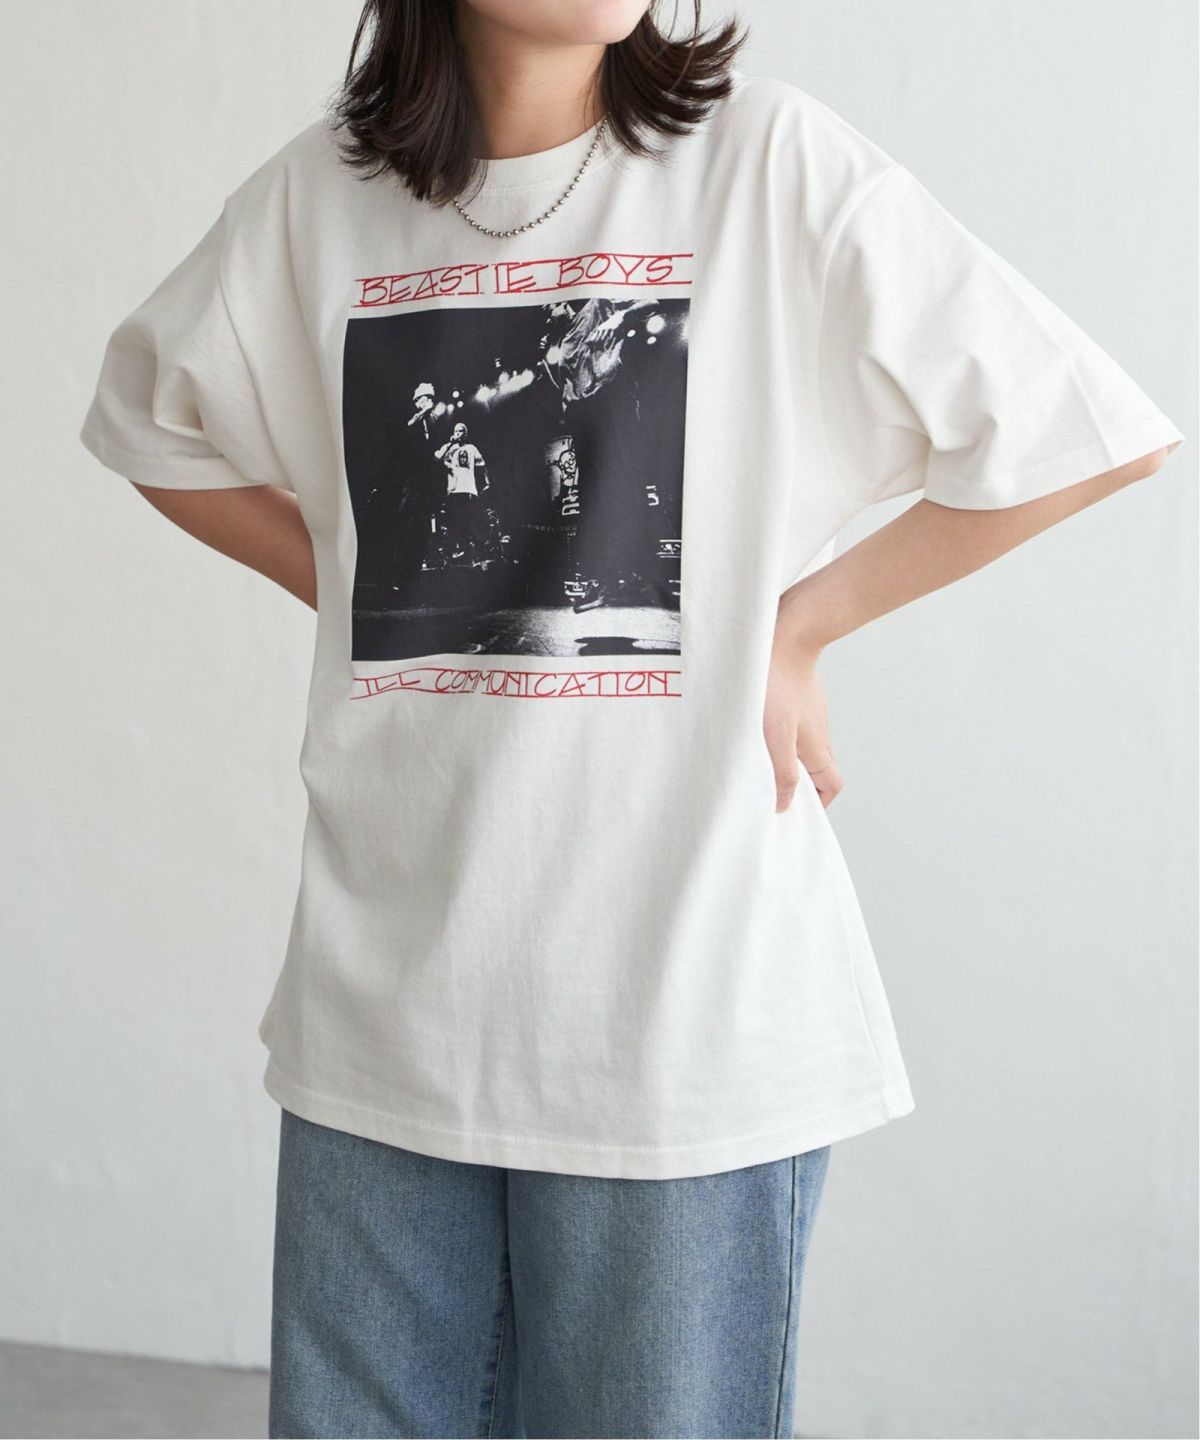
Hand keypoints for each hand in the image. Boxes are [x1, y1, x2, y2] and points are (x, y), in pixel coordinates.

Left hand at [763, 624, 842, 812]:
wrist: (784, 635)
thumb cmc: (776, 685)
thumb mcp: (776, 738)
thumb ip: (782, 773)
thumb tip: (785, 804)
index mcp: (818, 748)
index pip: (832, 786)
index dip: (817, 803)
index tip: (793, 809)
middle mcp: (818, 733)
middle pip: (816, 769)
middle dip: (797, 784)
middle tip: (770, 790)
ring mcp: (808, 714)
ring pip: (801, 747)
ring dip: (784, 759)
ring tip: (757, 763)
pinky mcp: (796, 697)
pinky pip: (791, 726)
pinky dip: (777, 737)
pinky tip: (754, 732)